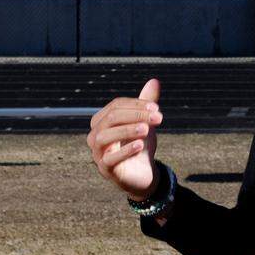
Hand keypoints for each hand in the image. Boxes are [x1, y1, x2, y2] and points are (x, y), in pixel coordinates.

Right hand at [87, 78, 164, 199]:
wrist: (142, 173)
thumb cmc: (139, 144)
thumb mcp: (145, 122)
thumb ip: (147, 103)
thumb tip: (154, 80)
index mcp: (102, 120)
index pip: (116, 105)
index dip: (137, 104)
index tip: (157, 108)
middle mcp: (95, 135)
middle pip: (111, 118)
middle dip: (136, 115)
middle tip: (159, 117)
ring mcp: (98, 153)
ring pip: (105, 137)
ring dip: (127, 130)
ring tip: (147, 129)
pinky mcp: (105, 169)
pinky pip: (109, 159)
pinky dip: (124, 150)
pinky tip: (140, 145)